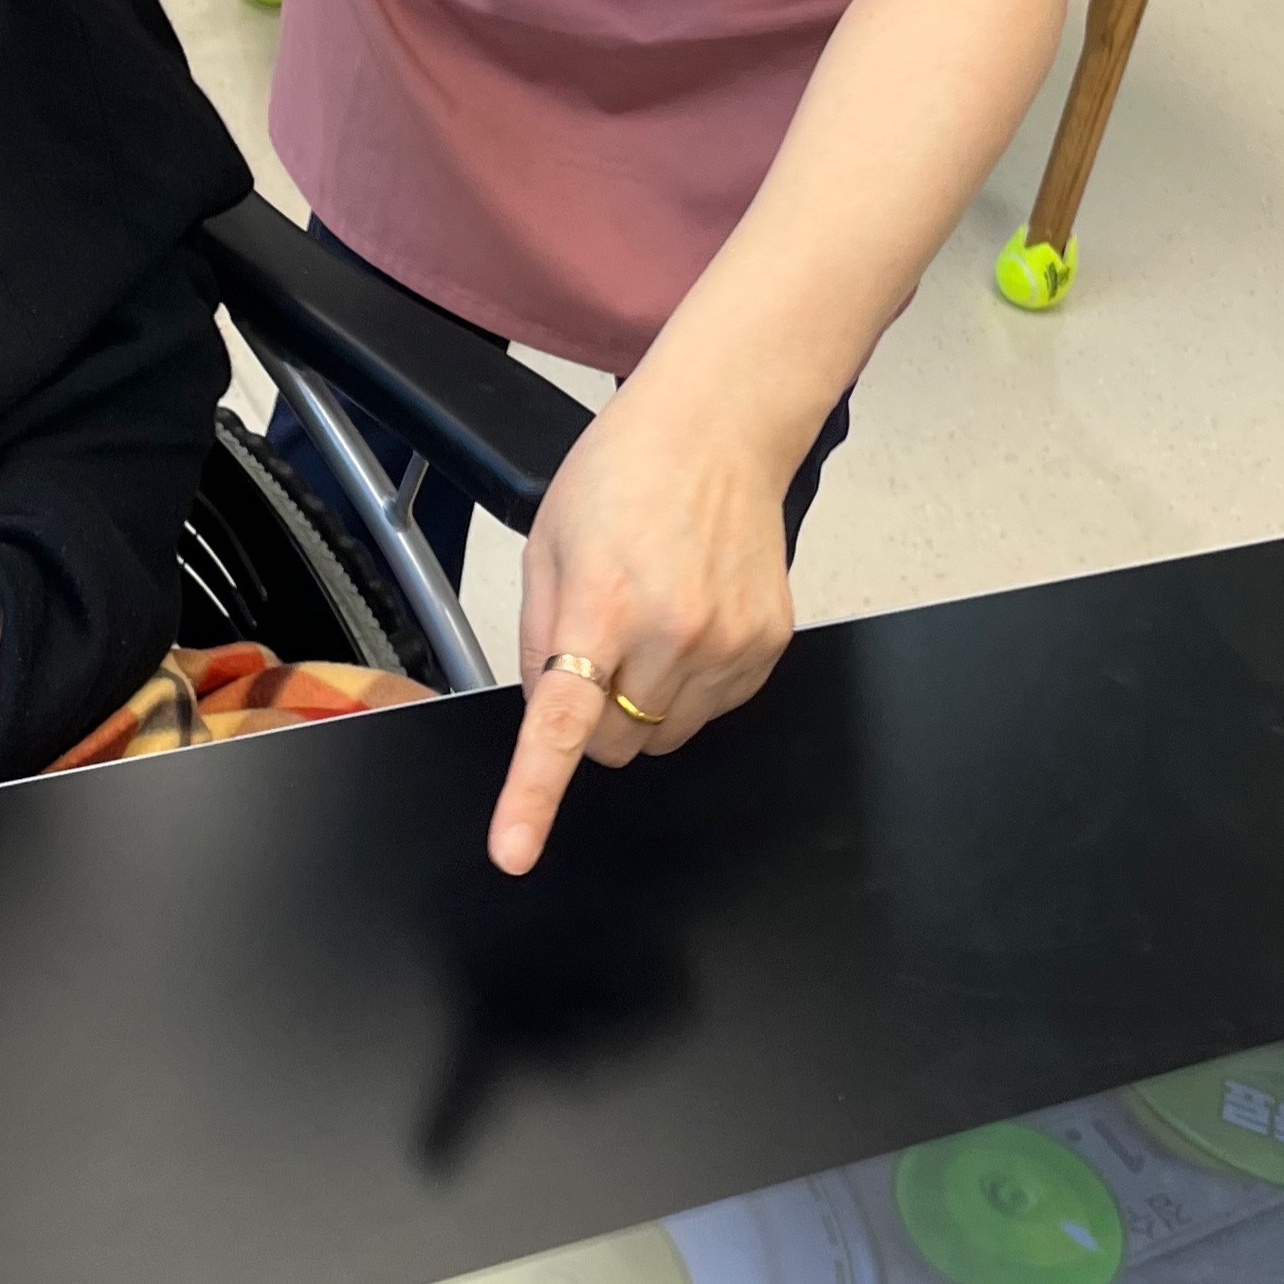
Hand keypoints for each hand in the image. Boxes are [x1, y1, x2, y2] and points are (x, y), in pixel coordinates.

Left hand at [487, 379, 799, 875]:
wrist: (717, 432)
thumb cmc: (623, 476)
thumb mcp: (549, 547)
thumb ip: (540, 640)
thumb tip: (544, 715)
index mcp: (603, 605)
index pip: (565, 724)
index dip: (534, 795)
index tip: (516, 851)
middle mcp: (674, 633)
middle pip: (616, 745)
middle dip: (594, 716)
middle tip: (599, 644)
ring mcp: (730, 644)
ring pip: (665, 737)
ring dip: (644, 703)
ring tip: (647, 621)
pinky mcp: (768, 647)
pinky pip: (714, 712)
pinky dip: (690, 686)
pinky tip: (687, 621)